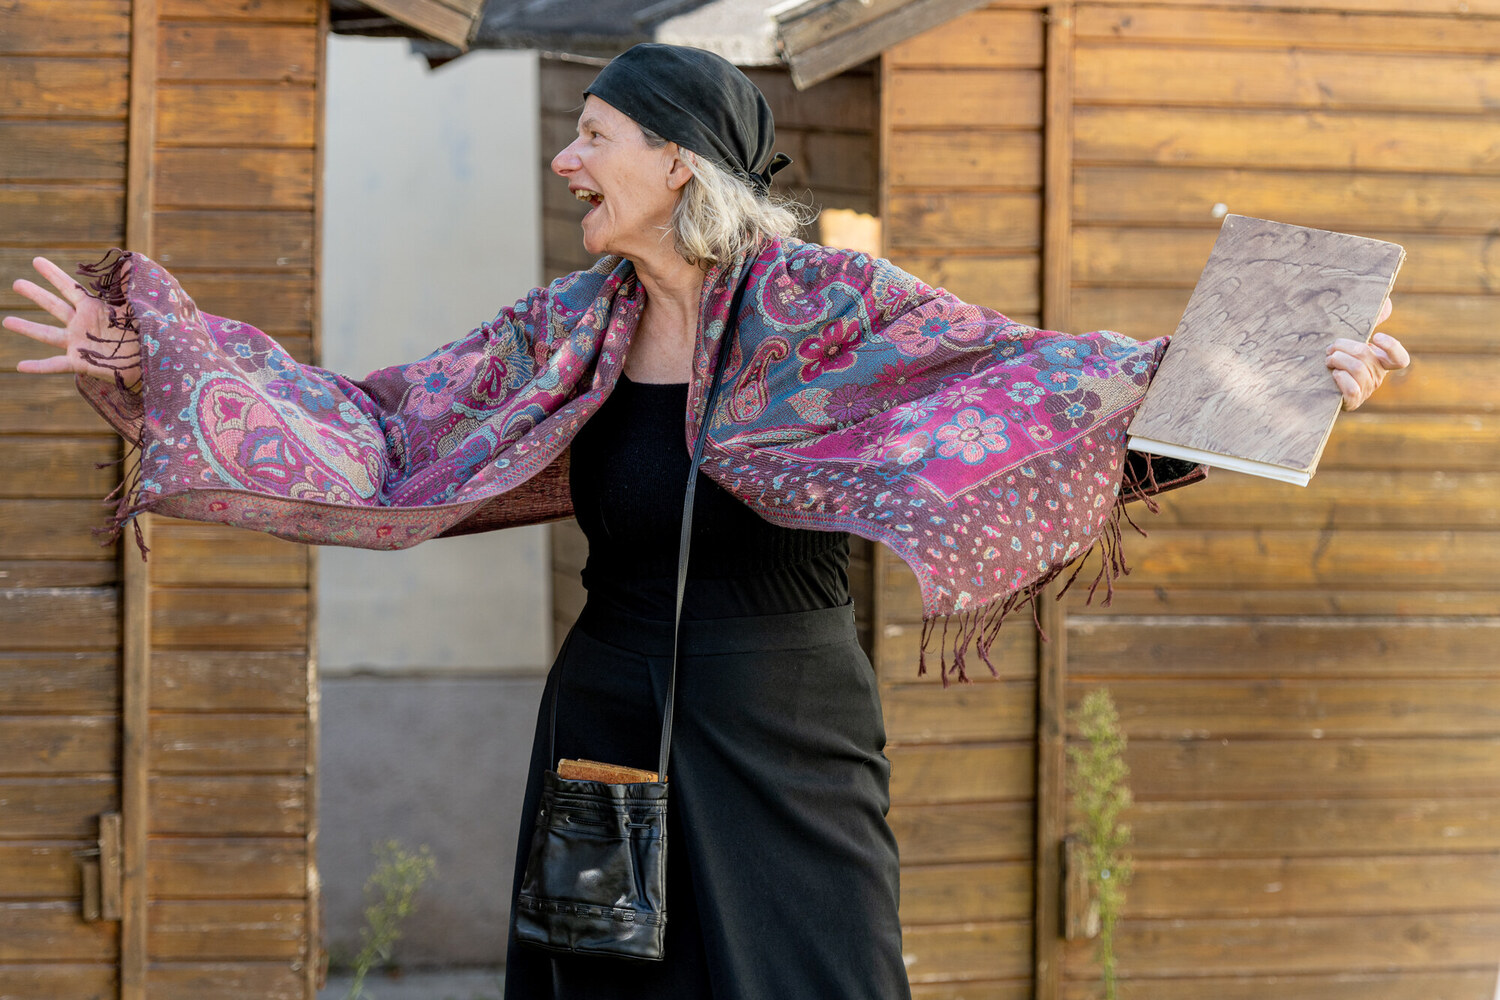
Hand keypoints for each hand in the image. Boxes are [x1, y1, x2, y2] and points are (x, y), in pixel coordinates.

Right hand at [3, 255, 140, 383]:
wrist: (153, 361)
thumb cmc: (147, 333)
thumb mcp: (137, 308)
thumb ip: (127, 288)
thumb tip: (128, 261)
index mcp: (94, 309)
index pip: (69, 288)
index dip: (53, 275)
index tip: (36, 261)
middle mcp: (82, 324)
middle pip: (54, 306)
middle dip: (36, 294)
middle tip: (16, 283)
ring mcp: (79, 343)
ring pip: (47, 334)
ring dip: (27, 327)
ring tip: (6, 321)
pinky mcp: (81, 362)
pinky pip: (55, 364)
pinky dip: (38, 366)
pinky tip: (20, 366)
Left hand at [1325, 296, 1407, 410]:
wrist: (1319, 384)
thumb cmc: (1338, 357)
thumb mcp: (1354, 339)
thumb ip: (1371, 321)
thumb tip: (1386, 304)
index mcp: (1382, 362)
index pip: (1400, 359)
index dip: (1392, 347)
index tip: (1375, 335)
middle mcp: (1377, 376)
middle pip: (1367, 356)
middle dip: (1344, 346)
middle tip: (1331, 347)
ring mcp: (1366, 390)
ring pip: (1357, 369)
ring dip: (1338, 360)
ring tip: (1328, 359)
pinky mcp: (1353, 401)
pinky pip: (1352, 389)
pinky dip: (1341, 378)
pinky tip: (1333, 373)